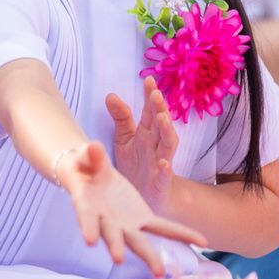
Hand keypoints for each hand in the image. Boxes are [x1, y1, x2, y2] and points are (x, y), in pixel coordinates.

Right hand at [57, 140, 204, 276]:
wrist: (92, 174)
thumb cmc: (83, 167)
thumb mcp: (85, 158)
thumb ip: (91, 156)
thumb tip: (94, 147)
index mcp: (87, 205)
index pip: (86, 216)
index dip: (87, 226)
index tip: (89, 240)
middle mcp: (106, 220)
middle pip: (113, 236)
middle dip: (118, 248)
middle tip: (119, 260)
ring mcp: (126, 223)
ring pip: (139, 241)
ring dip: (149, 256)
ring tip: (160, 273)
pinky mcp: (142, 218)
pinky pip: (164, 227)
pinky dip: (180, 234)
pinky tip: (201, 242)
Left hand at [105, 77, 177, 214]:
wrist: (145, 198)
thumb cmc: (136, 165)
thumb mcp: (125, 139)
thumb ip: (121, 117)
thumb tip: (110, 94)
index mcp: (147, 133)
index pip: (150, 111)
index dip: (150, 96)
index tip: (149, 80)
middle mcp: (156, 145)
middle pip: (161, 124)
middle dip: (160, 109)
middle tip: (156, 95)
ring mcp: (160, 163)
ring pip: (168, 145)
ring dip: (167, 132)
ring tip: (162, 118)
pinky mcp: (160, 183)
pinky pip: (164, 176)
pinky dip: (165, 169)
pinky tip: (163, 163)